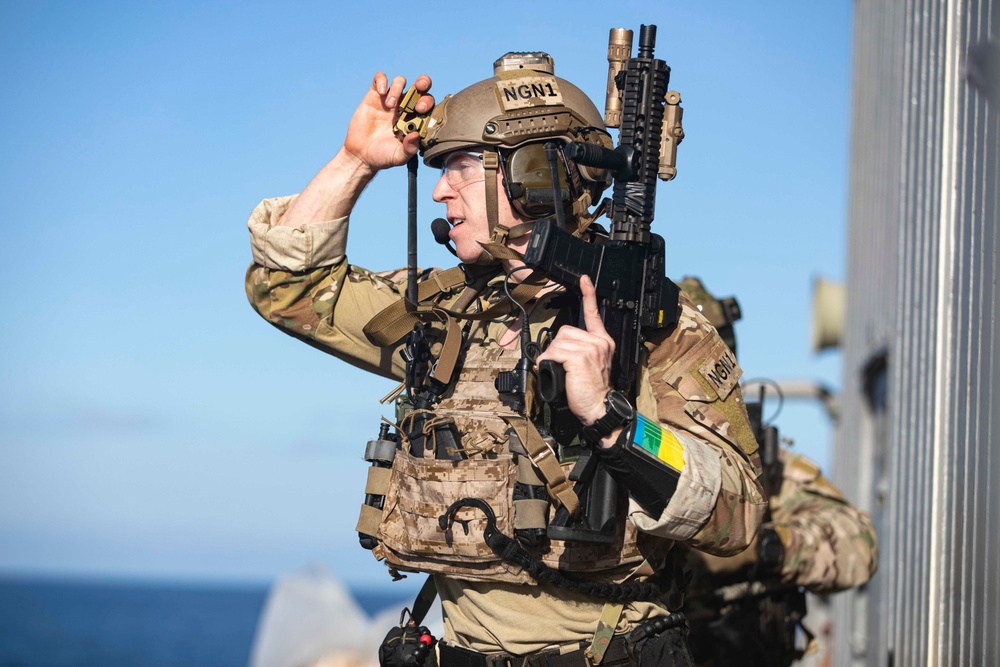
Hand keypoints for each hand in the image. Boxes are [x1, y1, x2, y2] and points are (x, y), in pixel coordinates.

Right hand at [342, 73, 433, 172]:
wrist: (361, 155)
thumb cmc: (383, 156)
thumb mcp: (399, 157)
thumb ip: (410, 149)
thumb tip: (416, 135)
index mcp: (415, 118)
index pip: (428, 104)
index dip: (428, 102)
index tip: (421, 110)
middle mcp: (405, 106)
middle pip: (419, 87)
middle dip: (422, 85)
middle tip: (414, 99)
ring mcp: (390, 100)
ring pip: (400, 81)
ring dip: (398, 88)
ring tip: (390, 105)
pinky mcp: (374, 96)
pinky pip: (379, 78)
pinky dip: (382, 80)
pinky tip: (380, 92)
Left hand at [536, 275, 614, 426]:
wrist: (599, 407)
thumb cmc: (591, 391)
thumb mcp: (590, 366)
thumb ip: (581, 350)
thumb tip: (558, 347)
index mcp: (603, 342)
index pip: (594, 314)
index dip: (588, 295)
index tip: (584, 280)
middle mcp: (599, 342)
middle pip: (566, 331)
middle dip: (557, 347)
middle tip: (563, 366)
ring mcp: (591, 348)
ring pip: (558, 342)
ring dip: (552, 357)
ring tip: (561, 372)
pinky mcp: (580, 357)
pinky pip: (555, 352)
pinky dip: (550, 362)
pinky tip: (557, 372)